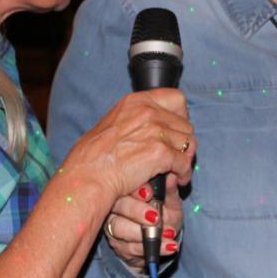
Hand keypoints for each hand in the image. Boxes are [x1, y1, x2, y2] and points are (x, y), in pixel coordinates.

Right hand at [59, 89, 194, 202]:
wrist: (87, 176)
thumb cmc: (92, 157)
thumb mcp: (111, 124)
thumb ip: (134, 120)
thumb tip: (152, 127)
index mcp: (136, 101)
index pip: (176, 98)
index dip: (181, 116)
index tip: (176, 130)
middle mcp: (147, 111)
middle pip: (185, 124)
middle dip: (182, 142)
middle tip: (177, 156)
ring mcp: (155, 131)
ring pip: (189, 143)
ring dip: (184, 158)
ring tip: (177, 170)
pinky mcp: (160, 152)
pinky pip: (184, 163)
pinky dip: (183, 174)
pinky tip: (177, 180)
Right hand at [102, 179, 182, 272]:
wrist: (162, 242)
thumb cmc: (165, 217)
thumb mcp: (172, 203)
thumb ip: (170, 192)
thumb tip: (171, 177)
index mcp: (128, 191)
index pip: (125, 186)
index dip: (136, 190)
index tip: (149, 194)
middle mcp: (116, 207)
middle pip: (118, 206)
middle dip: (137, 212)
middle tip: (156, 218)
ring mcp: (114, 227)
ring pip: (120, 228)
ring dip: (144, 233)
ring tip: (167, 235)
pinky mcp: (118, 246)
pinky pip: (129, 248)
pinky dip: (150, 248)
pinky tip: (167, 247)